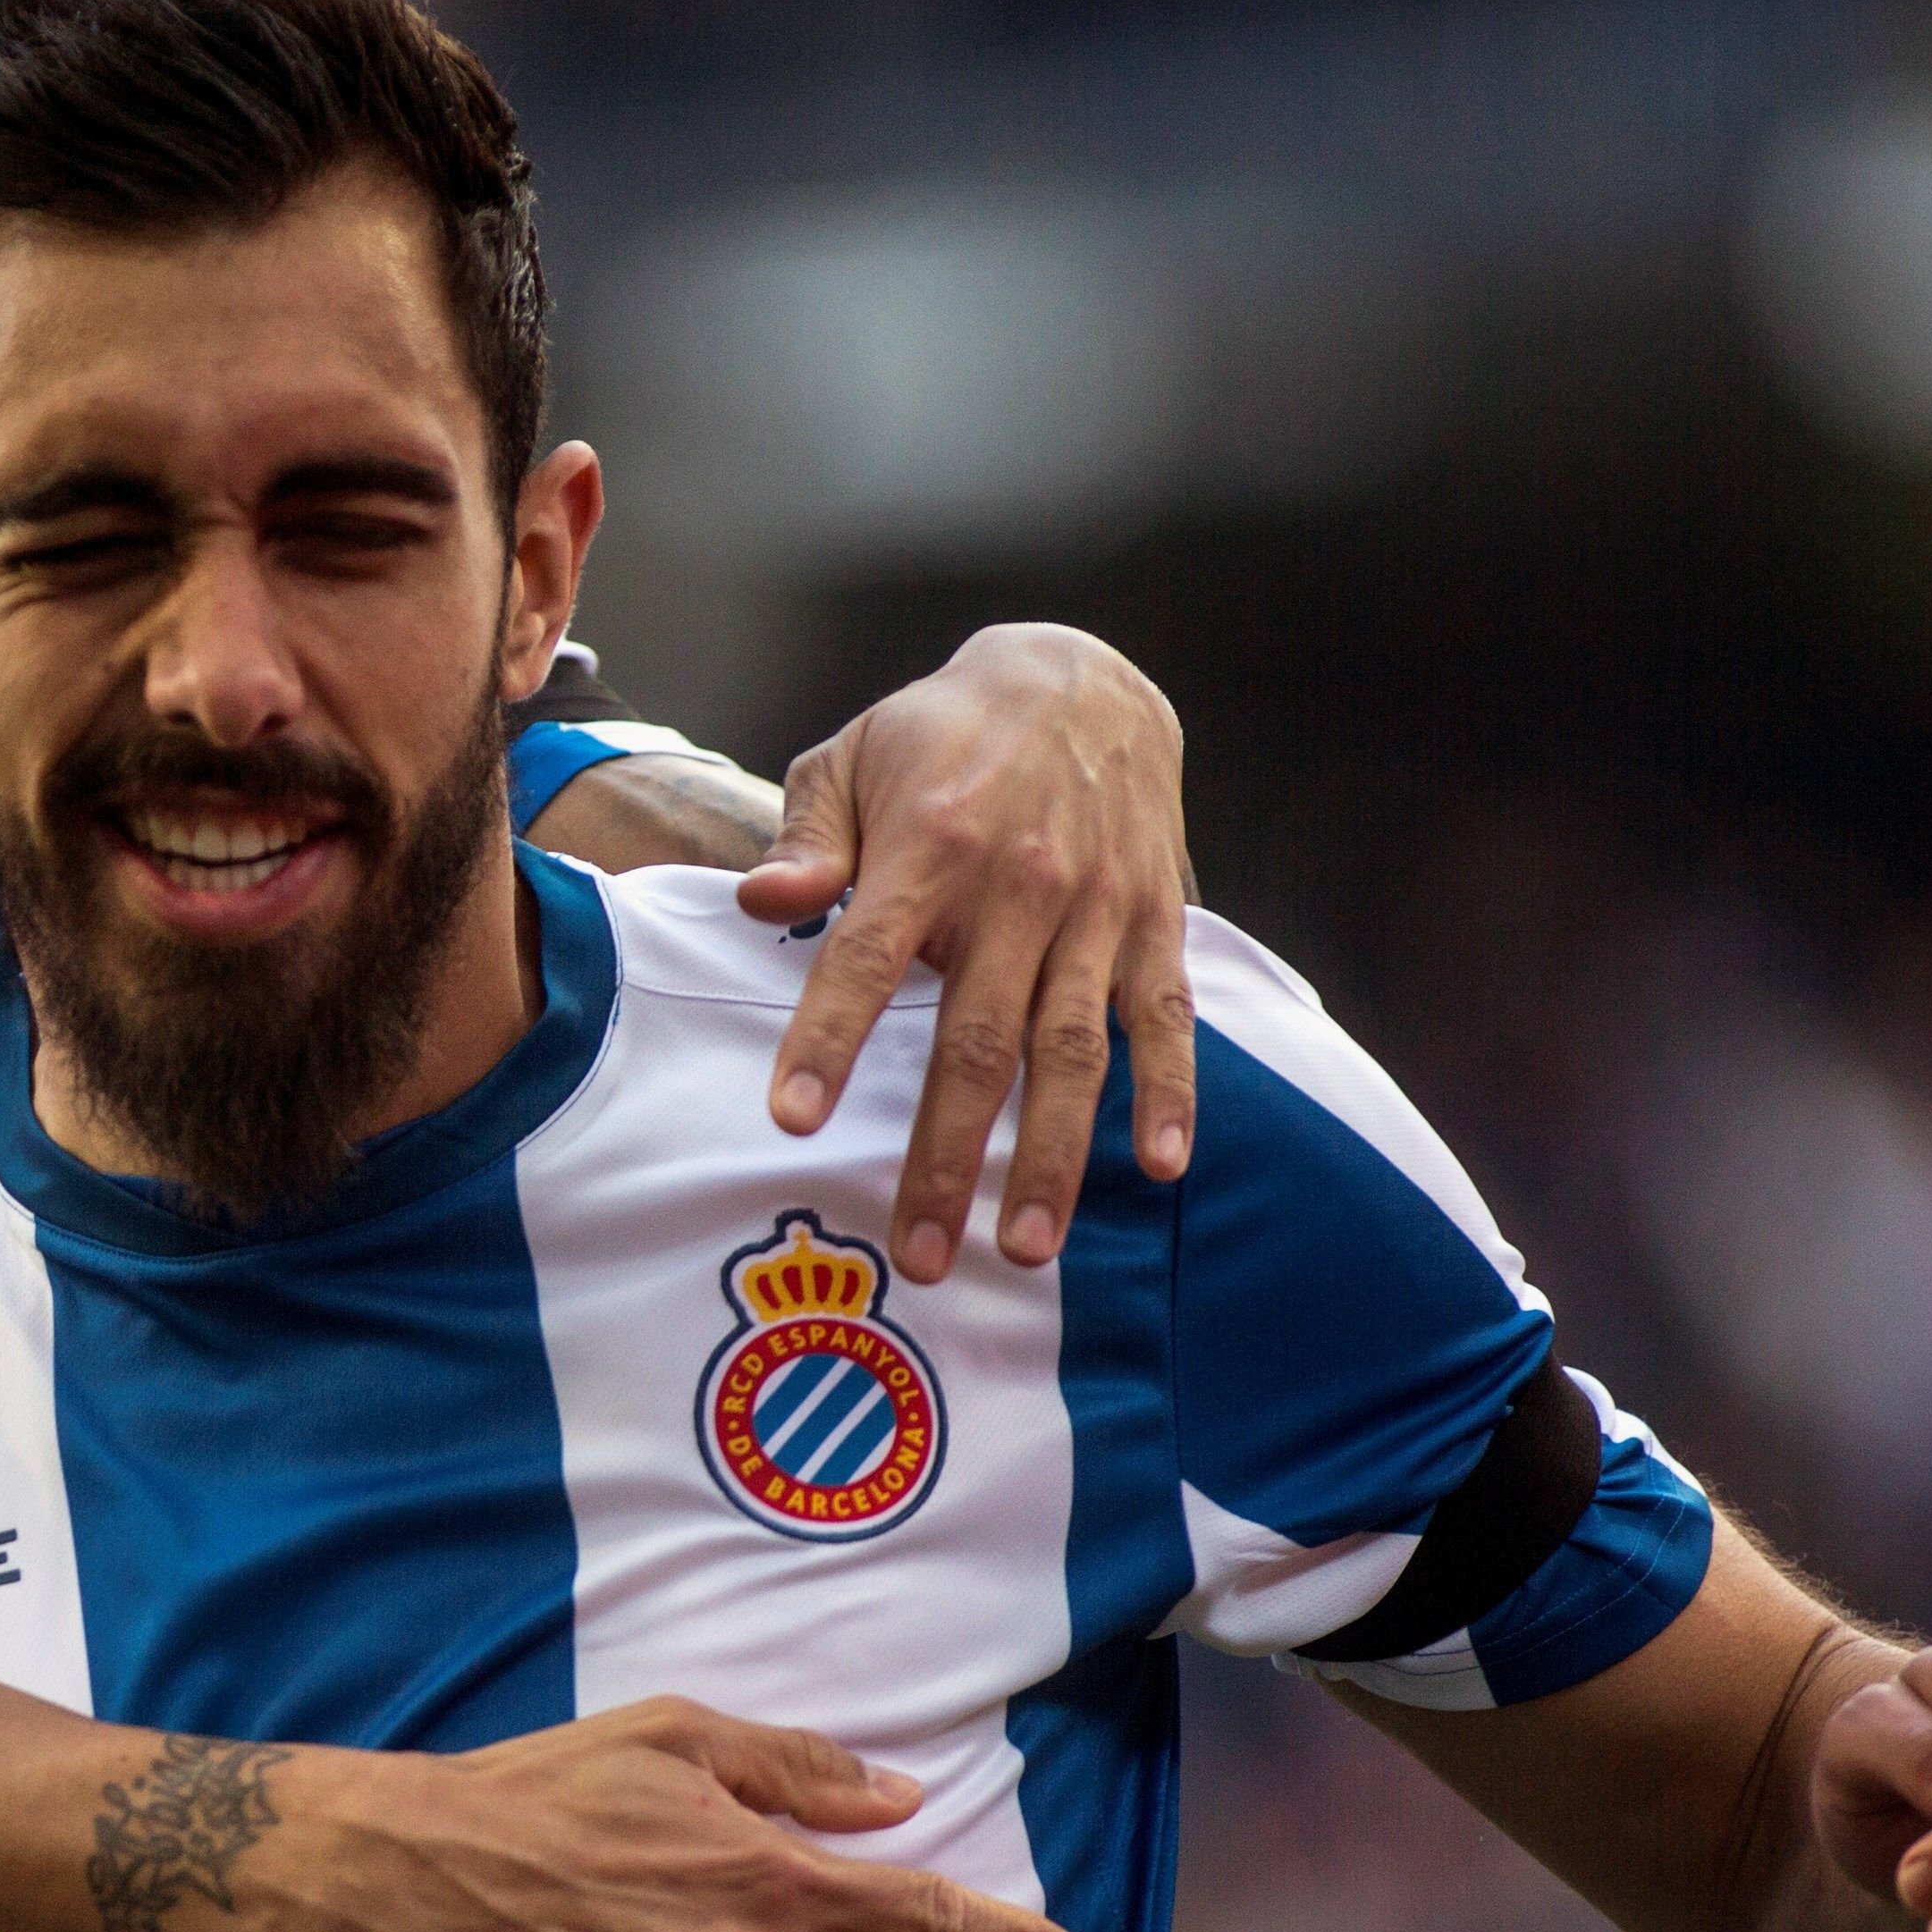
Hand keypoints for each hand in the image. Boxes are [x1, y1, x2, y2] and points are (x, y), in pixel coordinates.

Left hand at [734, 622, 1195, 1283]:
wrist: (1080, 677)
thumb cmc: (939, 736)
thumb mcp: (852, 758)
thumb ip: (810, 840)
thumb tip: (760, 900)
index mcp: (930, 849)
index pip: (866, 960)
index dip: (828, 1041)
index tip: (794, 1122)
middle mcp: (1018, 888)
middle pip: (975, 1041)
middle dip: (947, 1155)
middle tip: (919, 1254)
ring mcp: (1096, 910)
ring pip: (1070, 1053)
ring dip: (1049, 1156)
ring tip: (1023, 1247)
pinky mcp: (1155, 921)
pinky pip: (1166, 1019)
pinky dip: (1172, 1093)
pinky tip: (1160, 1168)